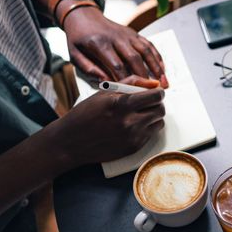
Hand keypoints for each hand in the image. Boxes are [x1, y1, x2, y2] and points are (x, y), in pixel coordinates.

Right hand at [45, 75, 165, 166]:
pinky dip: (147, 128)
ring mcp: (133, 136)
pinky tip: (133, 125)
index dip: (158, 92)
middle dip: (157, 104)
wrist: (71, 141)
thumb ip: (131, 83)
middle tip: (149, 102)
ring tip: (141, 113)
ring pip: (159, 123)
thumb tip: (154, 83)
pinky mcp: (134, 148)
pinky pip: (151, 134)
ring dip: (154, 117)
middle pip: (160, 110)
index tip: (156, 92)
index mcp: (121, 104)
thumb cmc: (85, 114)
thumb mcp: (104, 92)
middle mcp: (129, 121)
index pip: (156, 96)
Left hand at [62, 7, 166, 85]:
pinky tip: (162, 69)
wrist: (83, 15)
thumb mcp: (75, 55)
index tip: (132, 94)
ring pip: (146, 51)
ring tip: (164, 83)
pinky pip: (149, 45)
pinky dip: (157, 57)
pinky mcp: (134, 33)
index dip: (126, 81)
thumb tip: (105, 82)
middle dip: (145, 77)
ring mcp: (127, 34)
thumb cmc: (78, 38)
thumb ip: (89, 69)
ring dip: (156, 68)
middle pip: (134, 59)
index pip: (116, 65)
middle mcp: (116, 38)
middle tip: (153, 92)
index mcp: (99, 44)